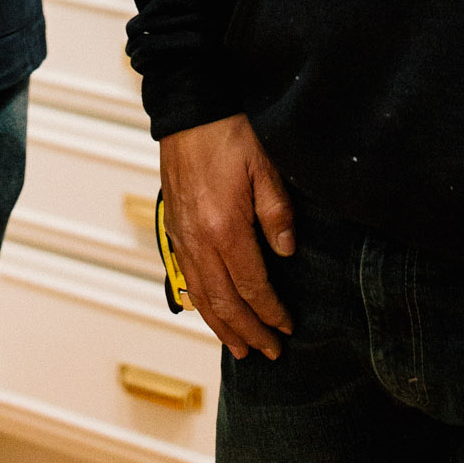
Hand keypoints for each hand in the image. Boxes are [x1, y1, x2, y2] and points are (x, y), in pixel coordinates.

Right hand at [159, 114, 294, 360]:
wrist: (188, 110)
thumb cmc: (227, 133)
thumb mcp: (264, 166)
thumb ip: (276, 212)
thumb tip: (286, 253)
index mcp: (225, 228)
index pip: (252, 286)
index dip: (271, 311)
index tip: (288, 328)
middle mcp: (199, 241)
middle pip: (225, 302)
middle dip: (249, 331)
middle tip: (270, 352)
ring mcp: (183, 237)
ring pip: (202, 297)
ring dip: (222, 327)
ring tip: (240, 349)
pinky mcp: (175, 229)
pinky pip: (188, 279)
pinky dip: (202, 304)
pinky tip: (212, 313)